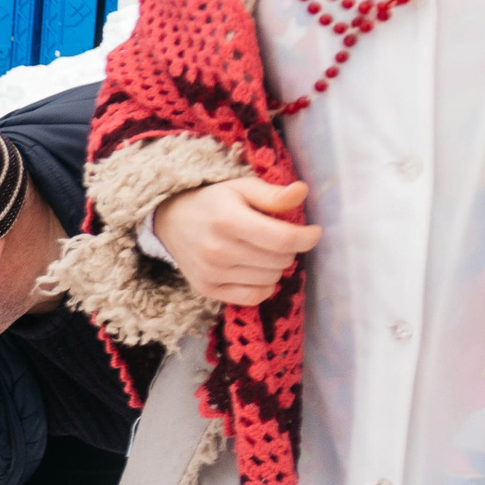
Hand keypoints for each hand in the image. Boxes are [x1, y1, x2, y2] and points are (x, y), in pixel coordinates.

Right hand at [150, 178, 323, 307]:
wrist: (170, 221)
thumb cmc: (213, 202)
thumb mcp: (241, 188)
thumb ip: (273, 194)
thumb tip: (302, 192)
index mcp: (228, 220)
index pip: (283, 239)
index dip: (307, 237)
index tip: (313, 232)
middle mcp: (218, 250)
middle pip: (280, 260)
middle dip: (290, 249)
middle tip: (280, 238)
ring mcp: (211, 273)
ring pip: (270, 279)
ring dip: (276, 266)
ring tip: (265, 252)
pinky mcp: (207, 289)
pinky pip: (253, 297)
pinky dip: (264, 286)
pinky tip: (258, 271)